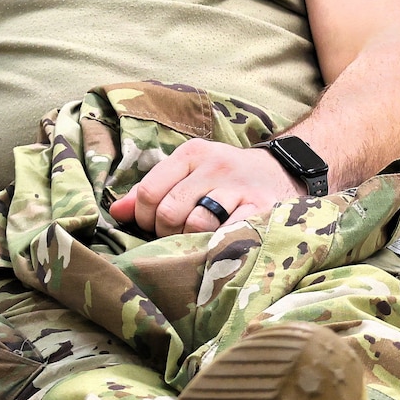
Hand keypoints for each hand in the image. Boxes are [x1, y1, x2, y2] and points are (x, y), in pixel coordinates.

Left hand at [106, 138, 304, 237]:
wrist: (282, 171)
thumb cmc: (224, 177)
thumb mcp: (188, 172)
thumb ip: (152, 190)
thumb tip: (117, 211)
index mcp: (191, 153)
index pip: (149, 191)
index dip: (143, 217)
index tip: (151, 226)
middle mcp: (214, 165)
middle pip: (169, 210)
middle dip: (165, 232)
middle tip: (175, 237)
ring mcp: (239, 187)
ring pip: (196, 224)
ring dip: (191, 241)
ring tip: (196, 240)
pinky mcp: (262, 208)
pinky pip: (228, 233)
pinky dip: (217, 245)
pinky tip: (217, 245)